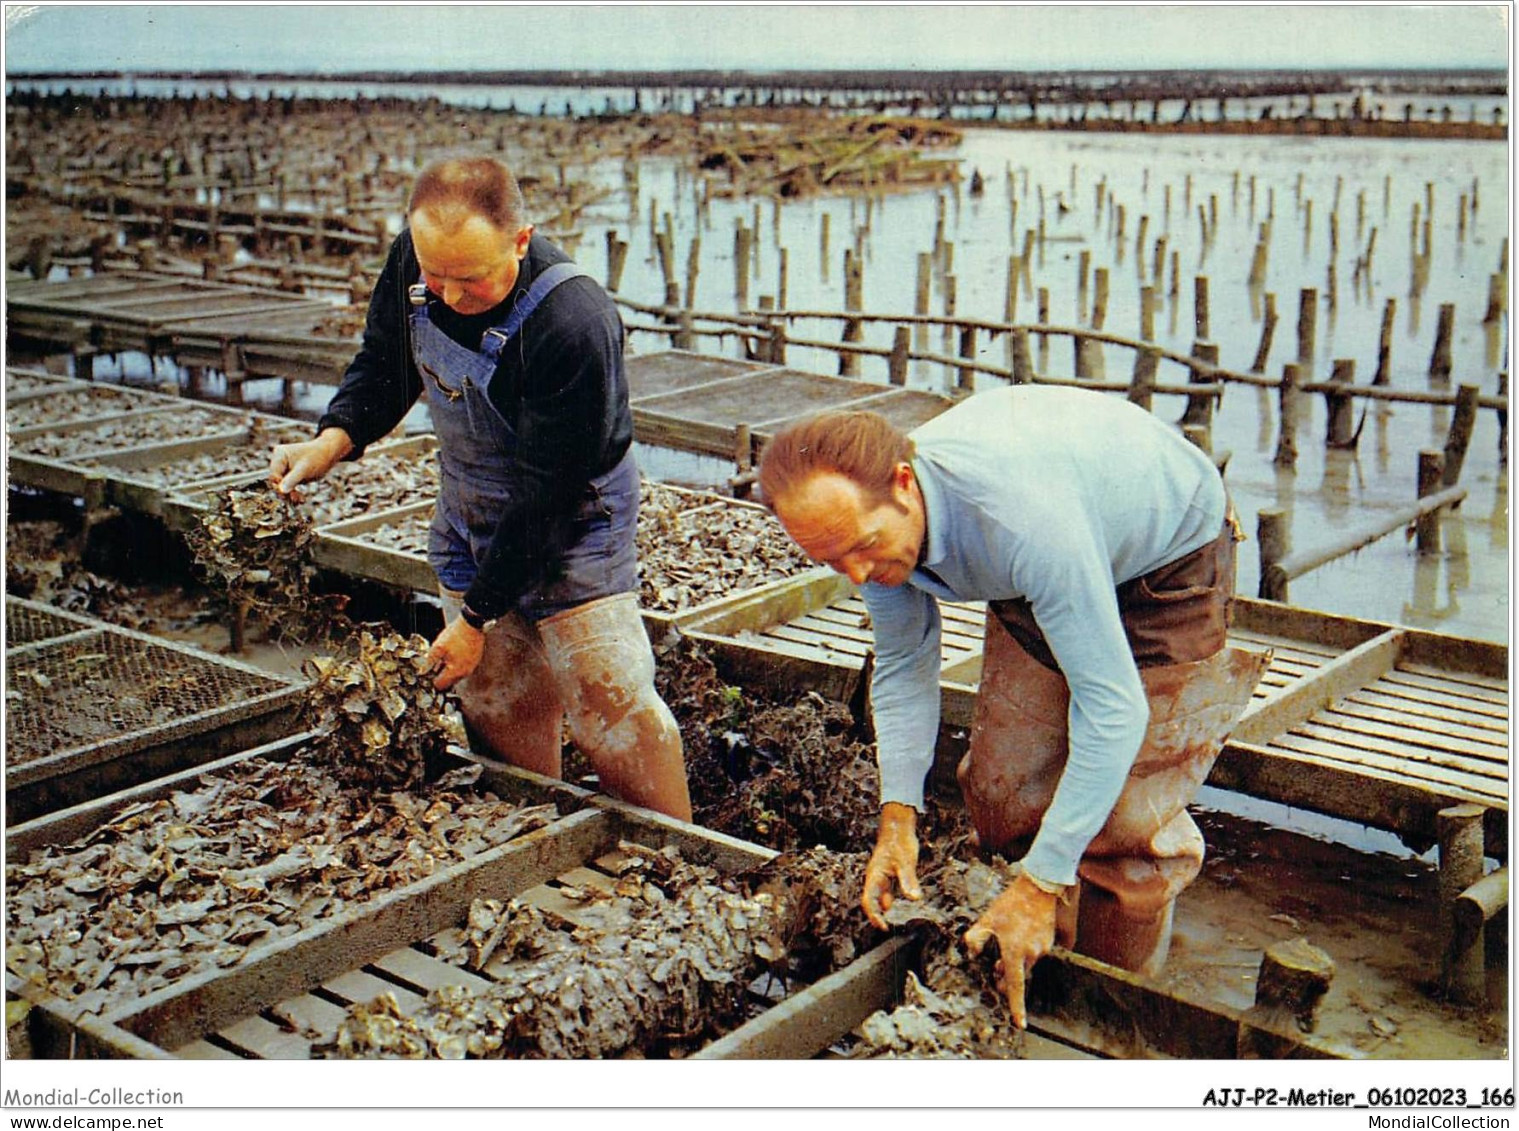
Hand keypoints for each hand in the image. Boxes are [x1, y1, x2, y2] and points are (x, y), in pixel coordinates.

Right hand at [269, 427, 353, 498]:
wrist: (328, 455)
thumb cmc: (317, 458)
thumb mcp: (304, 470)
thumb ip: (292, 480)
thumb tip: (281, 491)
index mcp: (279, 455)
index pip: (274, 475)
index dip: (279, 486)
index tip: (288, 495)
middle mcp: (278, 460)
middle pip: (276, 481)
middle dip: (286, 491)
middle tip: (296, 499)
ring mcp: (283, 468)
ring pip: (281, 485)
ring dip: (290, 494)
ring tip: (300, 500)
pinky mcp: (289, 474)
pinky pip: (288, 486)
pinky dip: (293, 492)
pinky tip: (300, 499)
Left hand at [428, 616, 484, 689]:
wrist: (471, 624)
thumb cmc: (456, 635)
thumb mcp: (438, 647)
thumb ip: (430, 661)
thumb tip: (423, 670)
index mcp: (455, 671)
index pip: (441, 685)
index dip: (432, 681)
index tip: (428, 675)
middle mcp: (465, 672)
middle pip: (449, 682)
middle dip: (441, 676)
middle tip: (434, 666)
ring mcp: (471, 667)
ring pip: (457, 675)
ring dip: (449, 671)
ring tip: (443, 659)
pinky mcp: (474, 660)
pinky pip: (463, 668)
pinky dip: (457, 665)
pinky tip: (452, 655)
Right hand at [860, 801, 922, 929]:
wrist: (898, 826)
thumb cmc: (900, 842)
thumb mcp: (906, 863)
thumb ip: (909, 881)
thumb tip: (914, 899)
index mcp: (875, 876)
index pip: (869, 901)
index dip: (874, 916)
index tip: (884, 927)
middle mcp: (875, 877)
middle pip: (871, 901)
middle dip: (877, 916)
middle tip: (887, 929)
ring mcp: (880, 875)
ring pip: (879, 896)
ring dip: (883, 908)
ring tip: (891, 921)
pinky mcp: (888, 873)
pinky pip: (886, 890)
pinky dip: (890, 899)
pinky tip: (897, 904)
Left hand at [962, 872, 1059, 1028]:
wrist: (1038, 888)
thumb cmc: (1010, 904)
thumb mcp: (987, 920)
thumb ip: (975, 939)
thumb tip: (972, 954)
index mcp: (1014, 951)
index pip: (1015, 986)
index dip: (1017, 1007)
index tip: (1020, 1024)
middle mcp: (1031, 954)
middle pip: (1018, 975)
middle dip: (1007, 977)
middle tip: (996, 968)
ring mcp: (1042, 949)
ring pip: (1026, 963)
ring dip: (1016, 961)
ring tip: (1006, 942)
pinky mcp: (1048, 942)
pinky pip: (1034, 953)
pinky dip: (1025, 951)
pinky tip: (1019, 933)